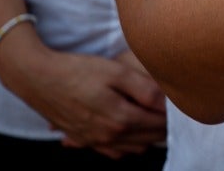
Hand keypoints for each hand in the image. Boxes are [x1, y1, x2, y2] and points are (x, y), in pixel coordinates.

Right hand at [0, 40, 166, 156]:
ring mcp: (94, 141)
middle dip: (164, 127)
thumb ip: (144, 89)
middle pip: (149, 138)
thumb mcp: (116, 72)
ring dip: (147, 136)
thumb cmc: (78, 71)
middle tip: (176, 112)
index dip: (174, 115)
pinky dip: (127, 144)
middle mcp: (109, 136)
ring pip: (132, 148)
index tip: (185, 103)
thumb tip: (167, 102)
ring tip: (156, 118)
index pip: (159, 124)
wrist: (37, 78)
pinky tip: (130, 130)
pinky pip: (113, 151)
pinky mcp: (82, 140)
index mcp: (121, 119)